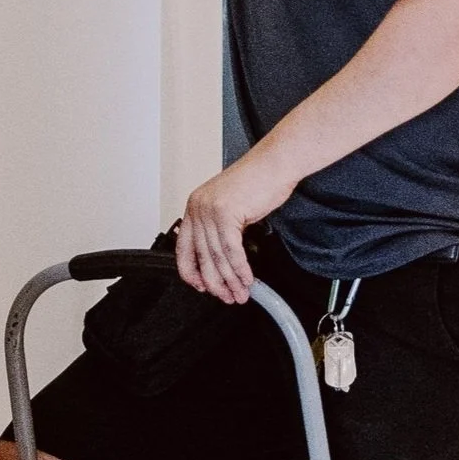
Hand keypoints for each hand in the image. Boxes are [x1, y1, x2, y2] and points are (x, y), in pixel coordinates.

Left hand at [176, 150, 295, 302]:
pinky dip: (240, 269)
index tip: (200, 286)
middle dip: (215, 282)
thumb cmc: (258, 180)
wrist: (274, 163)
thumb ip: (220, 228)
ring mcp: (210, 210)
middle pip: (202, 256)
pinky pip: (232, 251)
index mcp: (195, 206)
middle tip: (226, 296)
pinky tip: (247, 279)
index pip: (183, 248)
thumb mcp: (229, 205)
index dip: (191, 271)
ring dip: (231, 280)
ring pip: (218, 257)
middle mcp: (198, 208)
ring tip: (240, 293)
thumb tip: (220, 258)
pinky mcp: (226, 214)